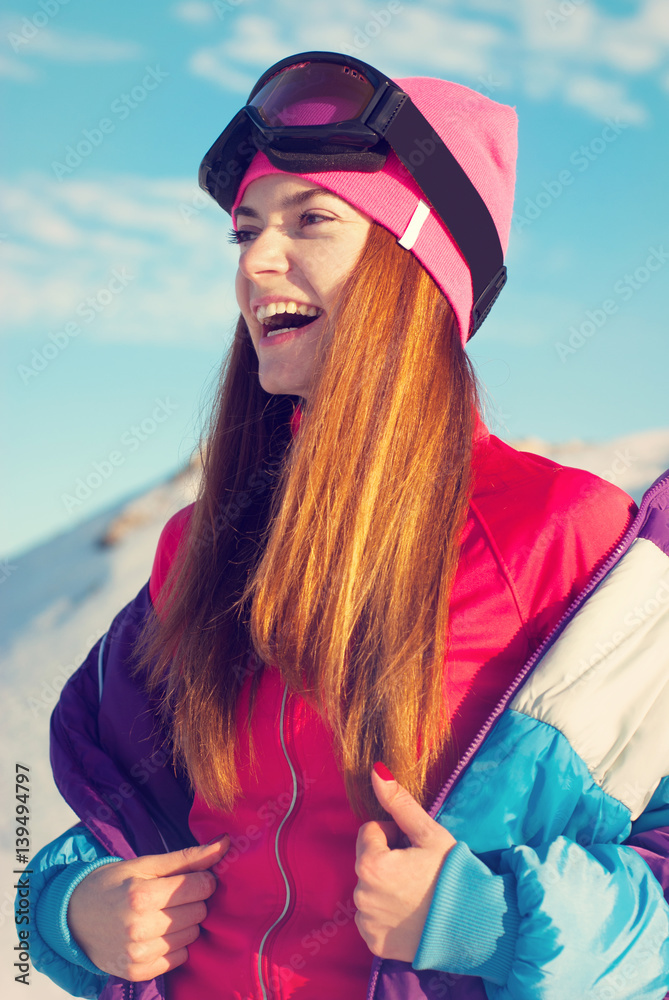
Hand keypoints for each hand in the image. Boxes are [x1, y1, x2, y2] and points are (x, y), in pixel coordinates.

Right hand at [68, 837, 229, 980]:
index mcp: (141, 895)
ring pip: (192, 936)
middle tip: (174, 896)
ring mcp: (137, 954)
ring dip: (185, 923)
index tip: (192, 877)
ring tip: (163, 913)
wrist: (73, 917)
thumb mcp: (146, 863)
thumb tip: (226, 843)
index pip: (200, 886)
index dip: (203, 879)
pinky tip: (157, 932)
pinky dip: (174, 945)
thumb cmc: (113, 884)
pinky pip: (179, 958)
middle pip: (199, 912)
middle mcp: (139, 927)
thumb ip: (188, 857)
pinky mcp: (138, 972)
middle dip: (194, 900)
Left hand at [354, 766, 455, 961]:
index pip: (371, 831)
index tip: (415, 847)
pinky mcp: (375, 943)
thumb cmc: (453, 874)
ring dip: (386, 886)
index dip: (394, 835)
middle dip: (388, 859)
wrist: (476, 927)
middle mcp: (361, 894)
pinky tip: (411, 915)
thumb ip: (398, 802)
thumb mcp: (429, 833)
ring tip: (417, 892)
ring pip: (370, 888)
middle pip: (368, 860)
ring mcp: (367, 921)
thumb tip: (375, 770)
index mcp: (371, 863)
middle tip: (418, 870)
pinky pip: (373, 917)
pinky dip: (387, 914)